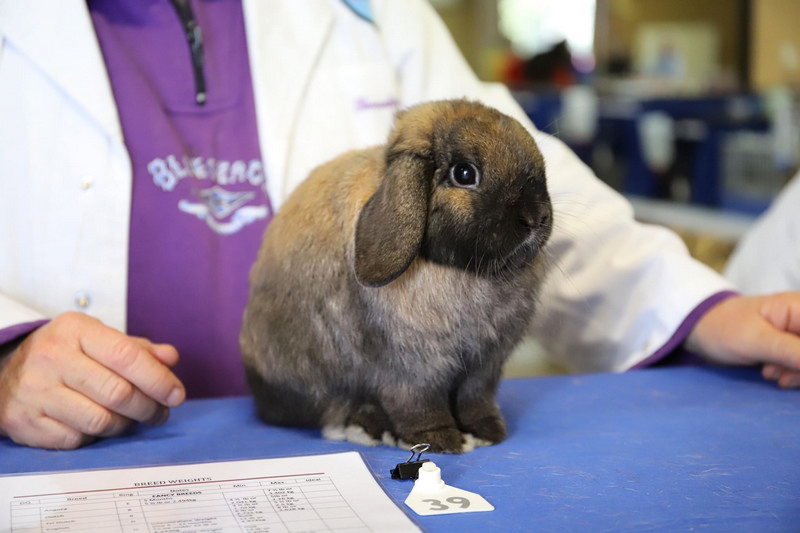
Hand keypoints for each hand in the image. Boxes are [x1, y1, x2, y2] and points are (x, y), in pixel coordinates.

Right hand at [0, 312, 184, 448]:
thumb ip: (137, 349)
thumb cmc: (65, 354)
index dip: (158, 379)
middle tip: (160, 412)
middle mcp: (51, 358)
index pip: (127, 356)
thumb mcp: (98, 339)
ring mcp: (34, 391)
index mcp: (74, 330)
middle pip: (118, 393)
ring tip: (134, 419)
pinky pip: (77, 439)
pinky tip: (101, 426)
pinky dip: (96, 437)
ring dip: (127, 425)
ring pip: (100, 420)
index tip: (176, 394)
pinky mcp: (24, 422)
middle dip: (149, 407)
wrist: (6, 371)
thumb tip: (170, 358)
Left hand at [685, 292, 799, 388]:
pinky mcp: (793, 347)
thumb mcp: (756, 341)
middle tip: (780, 375)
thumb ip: (793, 352)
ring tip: (769, 372)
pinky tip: (774, 375)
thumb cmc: (723, 328)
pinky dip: (794, 374)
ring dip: (799, 373)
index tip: (795, 367)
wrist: (701, 330)